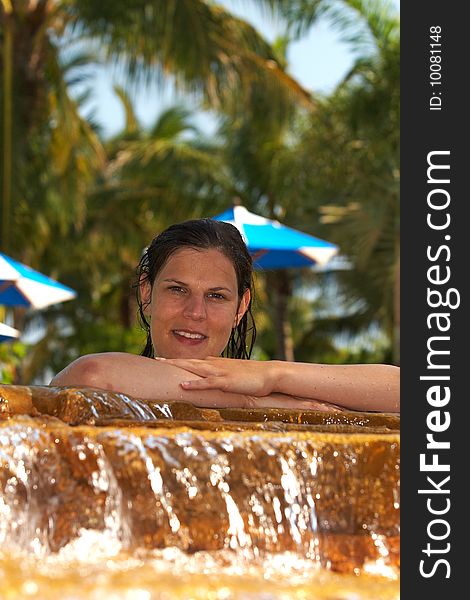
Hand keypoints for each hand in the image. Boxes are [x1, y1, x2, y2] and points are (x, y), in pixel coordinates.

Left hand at [155, 356, 276, 396]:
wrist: (269, 374)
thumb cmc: (253, 376)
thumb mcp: (233, 373)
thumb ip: (221, 372)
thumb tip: (210, 372)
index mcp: (216, 363)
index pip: (193, 360)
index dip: (178, 360)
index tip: (163, 360)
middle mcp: (215, 365)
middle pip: (189, 361)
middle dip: (172, 361)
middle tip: (155, 359)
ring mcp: (220, 372)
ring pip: (194, 368)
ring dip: (178, 367)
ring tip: (162, 365)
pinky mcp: (226, 382)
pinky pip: (207, 383)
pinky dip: (194, 384)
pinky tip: (183, 384)